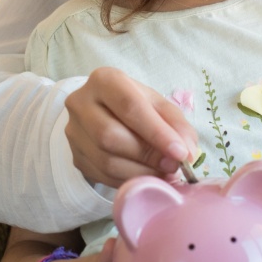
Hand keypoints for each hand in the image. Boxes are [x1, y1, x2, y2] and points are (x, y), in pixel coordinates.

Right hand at [65, 67, 197, 187]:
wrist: (102, 112)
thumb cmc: (134, 105)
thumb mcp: (157, 104)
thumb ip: (176, 124)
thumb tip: (188, 152)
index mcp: (104, 81)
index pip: (130, 107)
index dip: (157, 132)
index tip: (181, 152)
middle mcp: (81, 103)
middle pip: (111, 136)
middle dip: (148, 155)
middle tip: (174, 165)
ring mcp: (74, 132)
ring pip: (106, 160)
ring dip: (141, 172)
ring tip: (164, 173)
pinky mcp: (75, 156)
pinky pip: (103, 175)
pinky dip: (130, 181)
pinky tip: (146, 178)